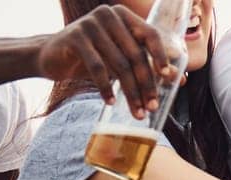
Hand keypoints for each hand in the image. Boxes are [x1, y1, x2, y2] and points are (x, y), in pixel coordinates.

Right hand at [36, 6, 176, 117]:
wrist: (51, 55)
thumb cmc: (92, 57)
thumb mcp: (120, 58)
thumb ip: (145, 64)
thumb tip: (179, 78)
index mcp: (123, 16)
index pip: (150, 34)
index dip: (162, 56)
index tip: (170, 78)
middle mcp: (108, 15)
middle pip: (136, 54)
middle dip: (147, 84)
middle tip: (152, 107)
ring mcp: (90, 24)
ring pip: (118, 64)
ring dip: (130, 92)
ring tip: (136, 113)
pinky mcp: (75, 37)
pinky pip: (97, 68)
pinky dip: (105, 88)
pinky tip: (111, 102)